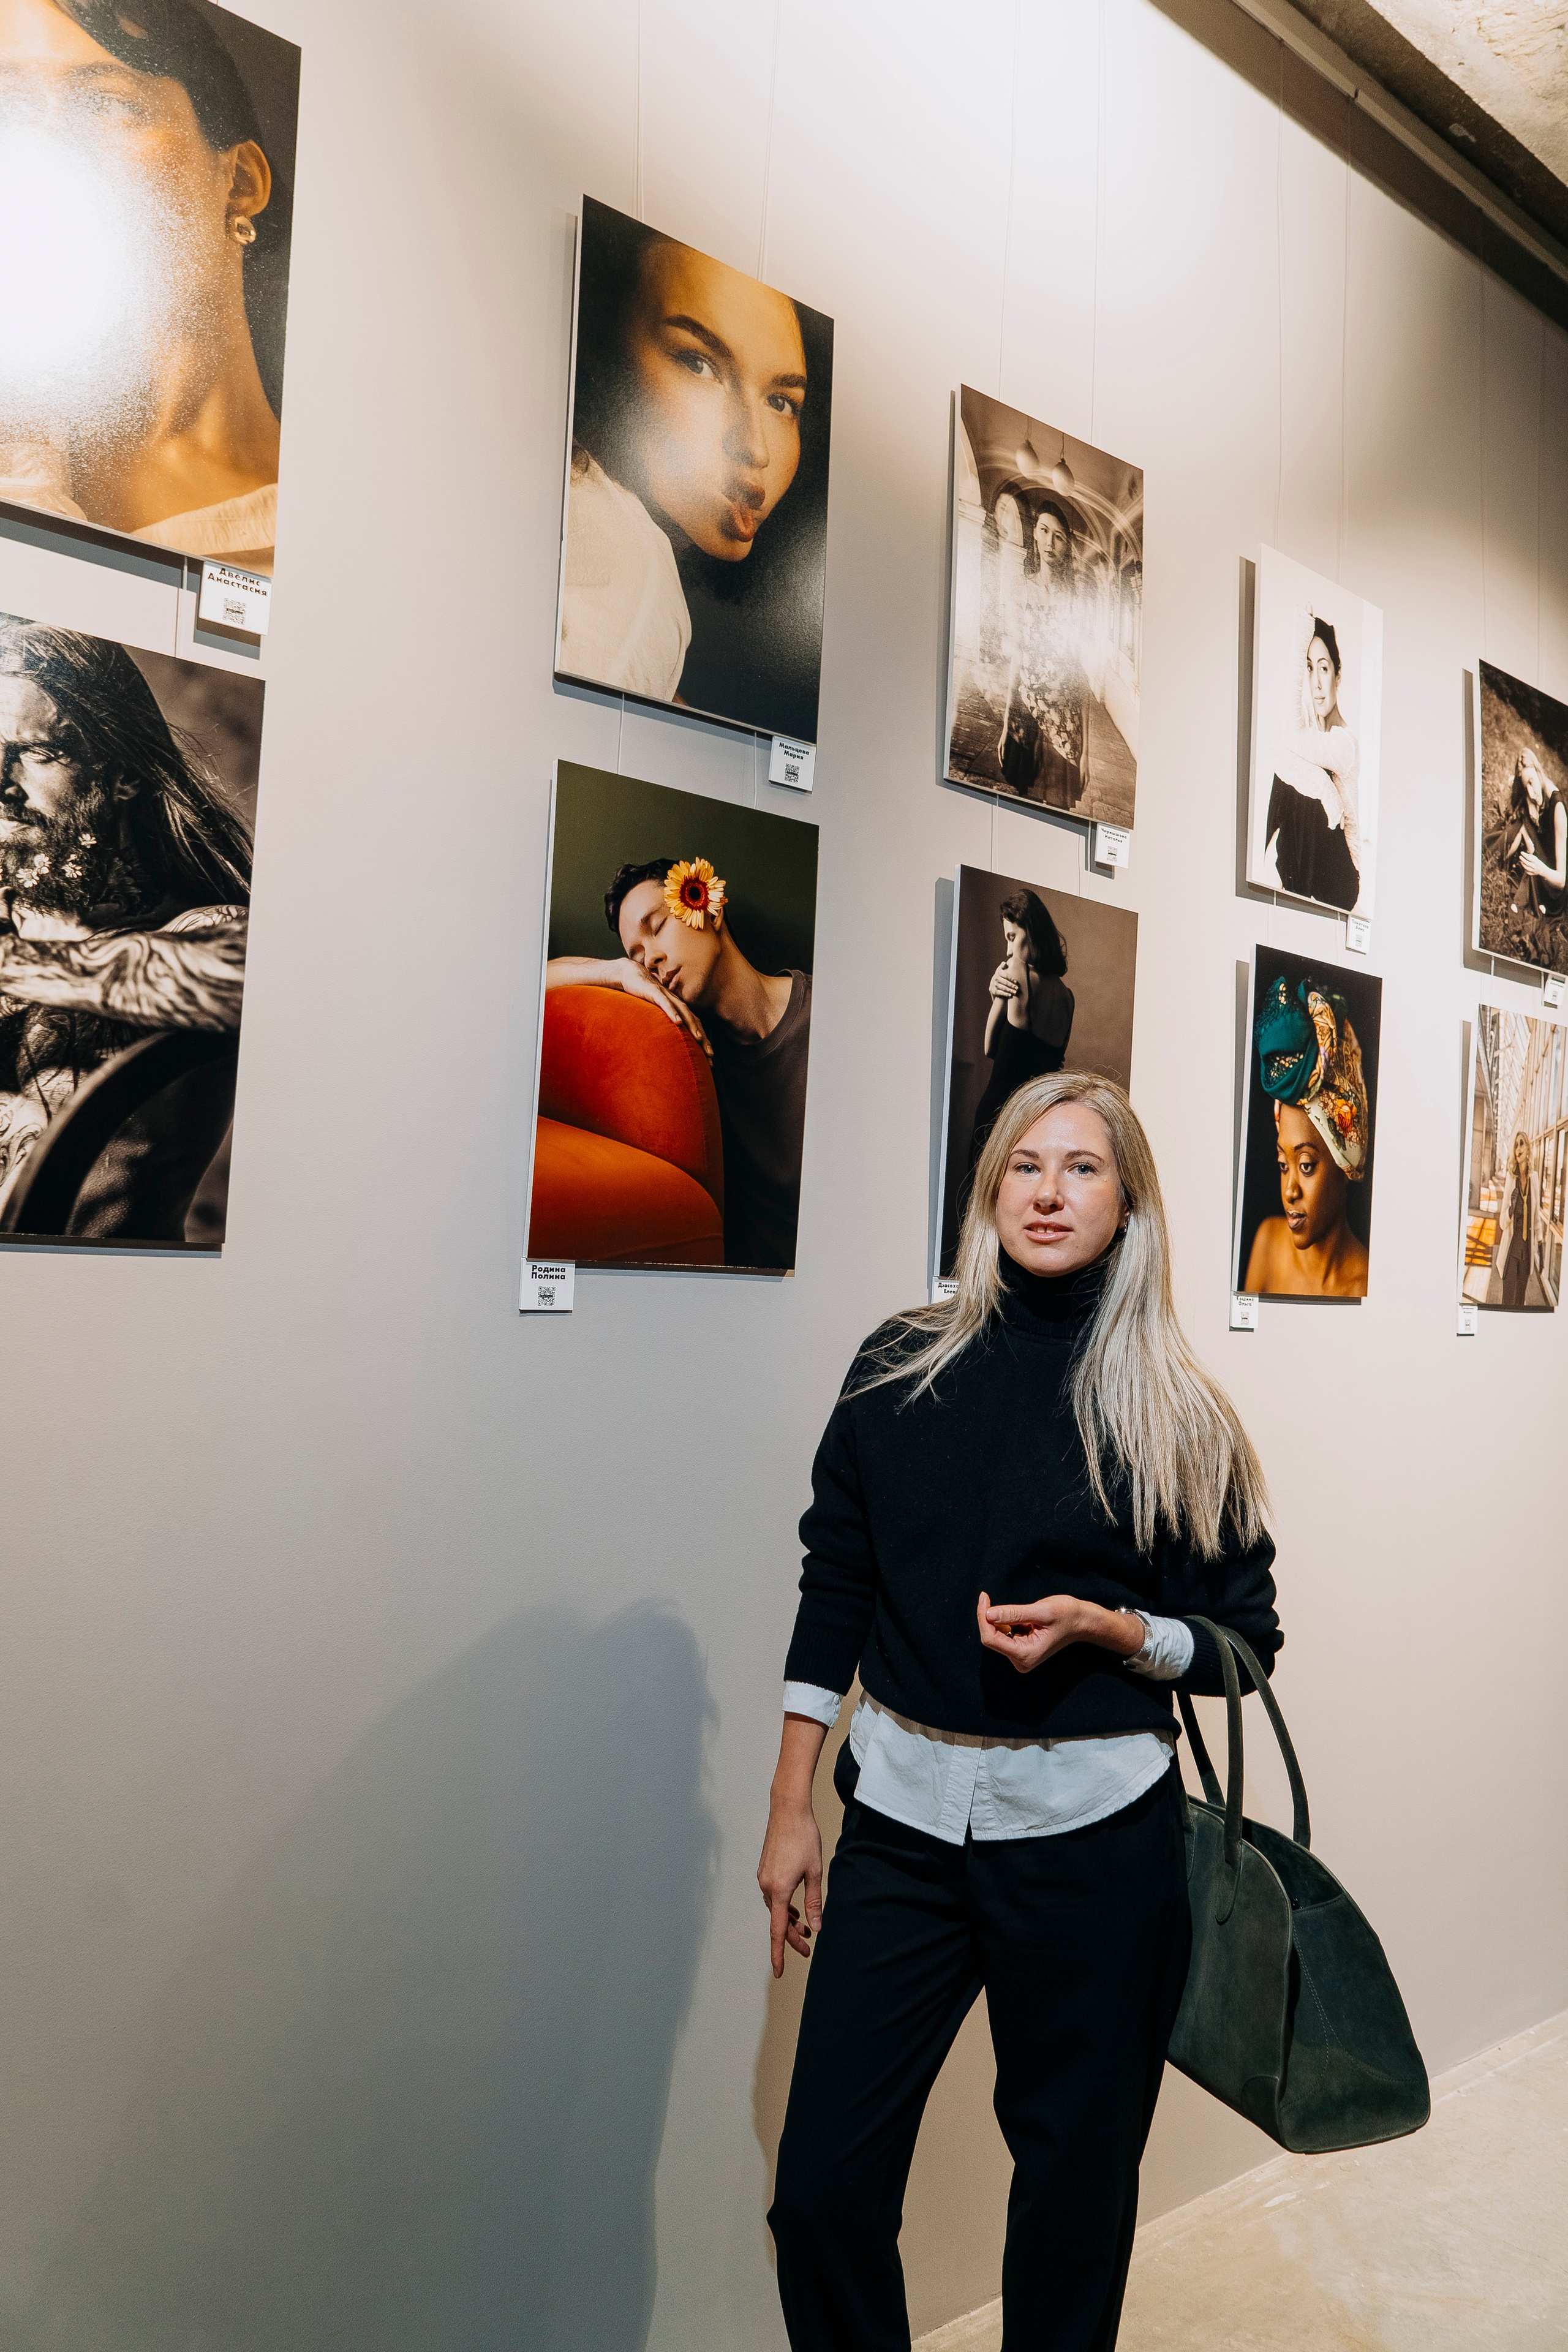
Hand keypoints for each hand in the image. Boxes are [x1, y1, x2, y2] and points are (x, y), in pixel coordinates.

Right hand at [618, 959, 712, 1057]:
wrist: (632, 976)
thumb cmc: (644, 997)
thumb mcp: (655, 1014)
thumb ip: (663, 1026)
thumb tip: (667, 1044)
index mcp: (678, 1009)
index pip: (695, 1026)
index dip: (703, 1042)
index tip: (709, 1059)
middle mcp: (676, 1003)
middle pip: (694, 1021)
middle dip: (703, 1039)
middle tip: (710, 1055)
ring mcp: (667, 997)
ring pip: (684, 1012)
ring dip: (693, 1026)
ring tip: (700, 1040)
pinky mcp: (655, 992)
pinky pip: (666, 1003)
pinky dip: (673, 1012)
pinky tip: (678, 1022)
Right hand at [757, 1801, 822, 1976]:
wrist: (788, 1810)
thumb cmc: (804, 1838)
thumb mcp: (814, 1872)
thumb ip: (814, 1902)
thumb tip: (815, 1927)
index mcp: (778, 1890)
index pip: (777, 1930)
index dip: (779, 1953)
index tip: (779, 1971)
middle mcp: (766, 1886)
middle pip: (777, 1921)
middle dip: (791, 1937)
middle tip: (807, 1949)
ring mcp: (763, 1877)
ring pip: (775, 1908)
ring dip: (789, 1920)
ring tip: (805, 1928)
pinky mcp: (764, 1869)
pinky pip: (772, 1896)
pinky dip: (784, 1906)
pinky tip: (795, 1907)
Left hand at [976, 1591, 1144, 1674]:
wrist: (1082, 1622)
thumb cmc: (1066, 1615)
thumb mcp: (1042, 1611)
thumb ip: (1015, 1613)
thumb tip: (989, 1614)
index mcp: (1026, 1654)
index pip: (990, 1639)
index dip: (983, 1617)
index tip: (984, 1596)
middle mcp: (1021, 1661)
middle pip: (991, 1638)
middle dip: (989, 1617)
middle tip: (990, 1597)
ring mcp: (1021, 1658)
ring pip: (996, 1636)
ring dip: (1000, 1620)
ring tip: (1023, 1613)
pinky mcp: (1021, 1652)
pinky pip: (1003, 1635)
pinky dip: (1006, 1622)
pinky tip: (1022, 1619)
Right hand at [989, 963, 1019, 1001]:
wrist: (993, 983)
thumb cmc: (1000, 975)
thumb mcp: (1000, 969)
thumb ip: (1003, 966)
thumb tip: (1004, 963)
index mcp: (998, 972)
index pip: (1005, 975)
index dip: (1011, 978)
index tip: (1016, 982)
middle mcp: (995, 978)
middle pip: (1005, 982)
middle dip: (1011, 985)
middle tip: (1017, 988)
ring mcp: (994, 985)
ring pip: (1003, 988)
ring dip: (1009, 990)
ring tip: (1015, 992)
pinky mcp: (993, 991)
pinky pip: (1000, 993)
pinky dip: (1005, 994)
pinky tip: (1010, 995)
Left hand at [1518, 851, 1546, 878]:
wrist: (1542, 869)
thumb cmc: (1536, 862)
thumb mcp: (1535, 858)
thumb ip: (1530, 856)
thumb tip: (1523, 853)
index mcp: (1536, 861)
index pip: (1529, 858)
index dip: (1525, 855)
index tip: (1521, 852)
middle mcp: (1534, 866)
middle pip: (1527, 863)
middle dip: (1523, 859)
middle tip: (1519, 856)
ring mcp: (1533, 871)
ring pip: (1526, 868)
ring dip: (1522, 864)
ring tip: (1520, 861)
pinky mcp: (1531, 874)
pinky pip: (1526, 872)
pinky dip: (1524, 869)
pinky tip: (1523, 866)